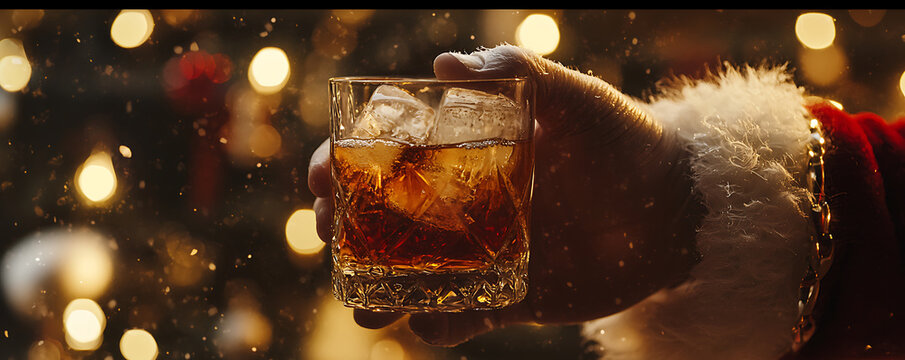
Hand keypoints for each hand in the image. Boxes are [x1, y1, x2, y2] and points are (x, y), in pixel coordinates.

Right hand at [307, 45, 702, 344]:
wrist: (677, 209)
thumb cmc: (625, 142)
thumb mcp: (574, 97)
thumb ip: (517, 70)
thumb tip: (443, 63)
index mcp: (464, 155)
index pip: (387, 158)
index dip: (344, 165)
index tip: (321, 174)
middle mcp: (463, 206)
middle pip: (382, 222)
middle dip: (345, 230)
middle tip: (330, 234)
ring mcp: (482, 254)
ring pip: (410, 278)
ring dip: (377, 293)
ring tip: (364, 306)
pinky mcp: (510, 297)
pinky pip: (460, 320)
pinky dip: (439, 328)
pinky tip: (431, 326)